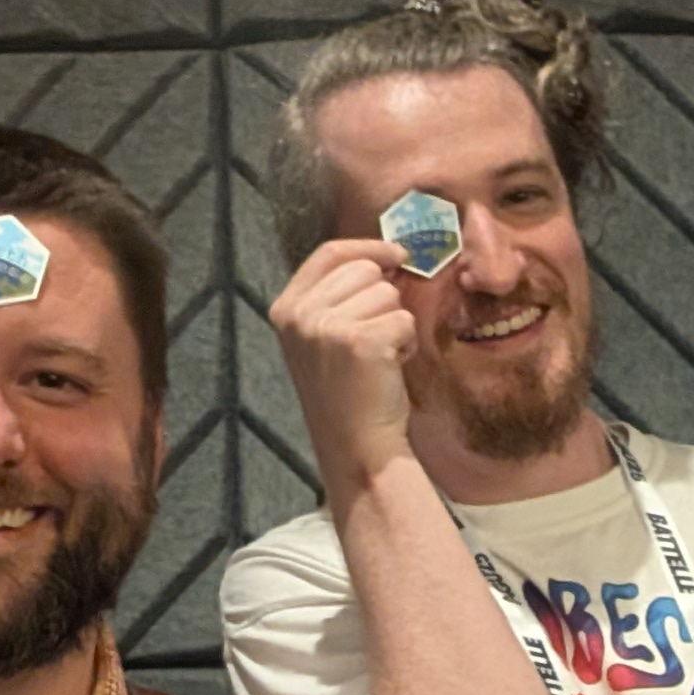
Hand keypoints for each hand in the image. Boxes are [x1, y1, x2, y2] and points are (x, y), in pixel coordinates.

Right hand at [268, 238, 426, 508]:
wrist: (357, 446)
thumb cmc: (348, 393)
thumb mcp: (324, 337)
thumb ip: (340, 296)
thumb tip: (388, 256)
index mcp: (285, 307)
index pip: (330, 253)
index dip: (368, 248)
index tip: (396, 255)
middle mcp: (300, 314)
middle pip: (365, 270)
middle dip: (383, 300)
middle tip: (375, 340)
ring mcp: (327, 326)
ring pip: (388, 294)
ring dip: (396, 323)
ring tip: (381, 357)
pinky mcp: (361, 341)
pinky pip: (404, 319)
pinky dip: (408, 342)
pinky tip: (392, 366)